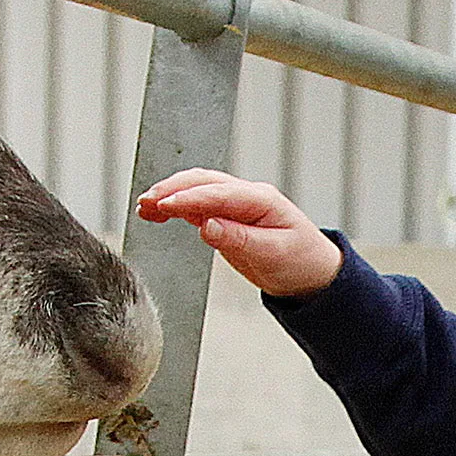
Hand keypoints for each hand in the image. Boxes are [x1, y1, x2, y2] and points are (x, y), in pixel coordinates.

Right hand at [136, 168, 341, 298]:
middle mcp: (247, 195)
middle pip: (203, 182)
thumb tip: (207, 226)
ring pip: (197, 189)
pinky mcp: (227, 215)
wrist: (311, 273)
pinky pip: (197, 204)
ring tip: (144, 206)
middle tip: (146, 202)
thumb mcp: (273, 254)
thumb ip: (239, 239)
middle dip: (172, 190)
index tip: (164, 204)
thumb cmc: (299, 261)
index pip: (218, 193)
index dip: (188, 198)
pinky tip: (156, 212)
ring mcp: (236, 203)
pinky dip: (175, 206)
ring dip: (170, 194)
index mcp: (261, 199)